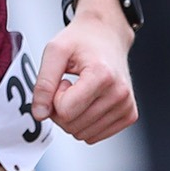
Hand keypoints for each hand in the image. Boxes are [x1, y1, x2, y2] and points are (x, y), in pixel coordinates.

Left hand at [31, 0, 136, 143]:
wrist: (107, 34)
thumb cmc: (82, 40)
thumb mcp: (54, 51)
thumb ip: (43, 84)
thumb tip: (40, 114)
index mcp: (102, 75)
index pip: (65, 111)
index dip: (55, 97)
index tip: (63, 80)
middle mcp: (119, 93)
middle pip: (72, 125)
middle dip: (61, 108)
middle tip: (69, 85)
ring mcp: (126, 106)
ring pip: (83, 135)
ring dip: (73, 116)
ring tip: (80, 90)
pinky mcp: (129, 115)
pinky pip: (95, 136)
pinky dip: (86, 122)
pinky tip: (90, 100)